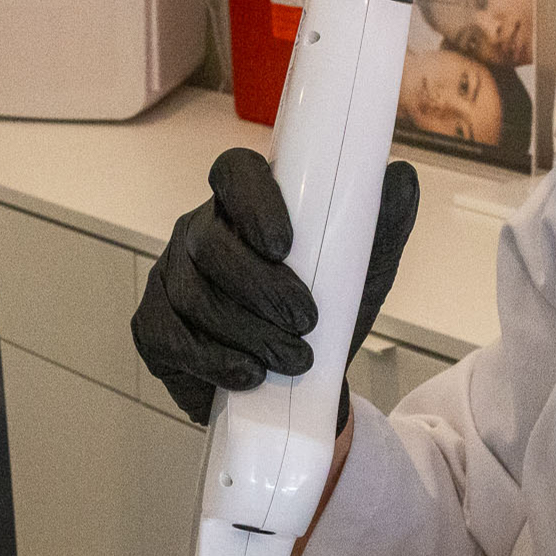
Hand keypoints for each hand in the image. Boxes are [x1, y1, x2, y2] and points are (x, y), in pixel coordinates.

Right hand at [131, 148, 420, 426]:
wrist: (303, 382)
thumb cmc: (326, 312)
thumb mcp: (362, 268)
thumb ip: (381, 222)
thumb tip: (401, 177)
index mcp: (244, 204)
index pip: (234, 174)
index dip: (253, 203)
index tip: (284, 245)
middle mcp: (198, 232)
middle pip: (210, 245)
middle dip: (260, 288)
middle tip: (305, 322)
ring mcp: (169, 279)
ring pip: (193, 297)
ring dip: (246, 333)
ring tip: (291, 359)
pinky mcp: (154, 328)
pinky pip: (171, 340)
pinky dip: (212, 362)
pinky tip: (246, 375)